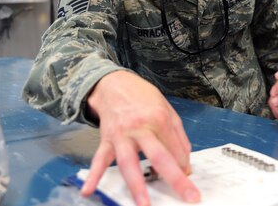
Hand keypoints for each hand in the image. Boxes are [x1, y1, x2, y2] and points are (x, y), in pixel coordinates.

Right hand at [81, 71, 200, 204]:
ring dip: (136, 185)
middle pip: (159, 156)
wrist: (114, 84)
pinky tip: (88, 190)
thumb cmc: (143, 97)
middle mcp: (141, 127)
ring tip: (143, 204)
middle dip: (174, 178)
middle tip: (188, 196)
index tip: (187, 176)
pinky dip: (93, 175)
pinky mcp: (106, 139)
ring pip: (129, 162)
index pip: (176, 148)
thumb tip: (185, 163)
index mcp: (159, 119)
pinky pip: (99, 159)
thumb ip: (178, 136)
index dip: (183, 165)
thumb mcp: (167, 109)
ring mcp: (122, 135)